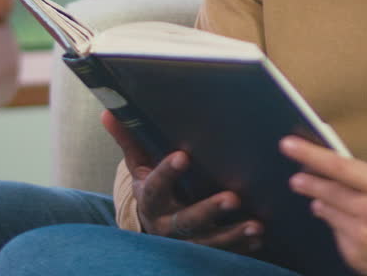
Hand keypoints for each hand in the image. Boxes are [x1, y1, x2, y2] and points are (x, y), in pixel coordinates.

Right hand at [99, 110, 262, 251]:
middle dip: (209, 210)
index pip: (155, 186)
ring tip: (255, 225)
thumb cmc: (152, 185)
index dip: (167, 172)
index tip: (183, 156)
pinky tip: (258, 237)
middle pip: (186, 220)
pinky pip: (222, 254)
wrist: (154, 222)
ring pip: (207, 242)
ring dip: (232, 234)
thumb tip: (108, 112)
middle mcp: (165, 224)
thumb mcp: (139, 165)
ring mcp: (184, 242)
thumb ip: (129, 140)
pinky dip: (241, 246)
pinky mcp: (202, 252)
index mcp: (150, 199)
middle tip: (232, 198)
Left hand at [282, 137, 366, 275]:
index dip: (312, 155)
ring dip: (320, 202)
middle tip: (296, 177)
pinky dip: (338, 226)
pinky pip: (337, 234)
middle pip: (327, 191)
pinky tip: (350, 225)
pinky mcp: (355, 258)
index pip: (341, 167)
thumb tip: (340, 171)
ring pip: (327, 212)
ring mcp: (361, 238)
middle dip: (308, 181)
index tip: (289, 145)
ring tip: (317, 197)